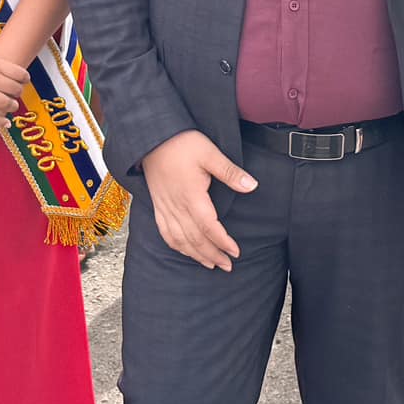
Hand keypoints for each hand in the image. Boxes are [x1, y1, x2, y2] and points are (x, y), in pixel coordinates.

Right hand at [0, 41, 28, 129]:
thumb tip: (6, 71)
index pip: (20, 74)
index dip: (24, 78)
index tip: (24, 81)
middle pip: (15, 89)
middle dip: (18, 92)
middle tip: (17, 93)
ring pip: (6, 104)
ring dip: (12, 106)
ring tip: (11, 106)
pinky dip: (0, 121)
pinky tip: (5, 122)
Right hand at [139, 130, 258, 269]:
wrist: (151, 137)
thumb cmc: (181, 143)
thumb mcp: (210, 153)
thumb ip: (230, 173)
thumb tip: (252, 186)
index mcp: (192, 196)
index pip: (209, 227)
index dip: (223, 242)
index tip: (235, 252)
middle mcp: (176, 206)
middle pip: (195, 239)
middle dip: (212, 255)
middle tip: (227, 265)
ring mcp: (165, 208)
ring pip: (180, 240)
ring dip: (196, 255)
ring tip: (210, 264)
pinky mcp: (158, 206)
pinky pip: (165, 233)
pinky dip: (177, 246)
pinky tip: (185, 251)